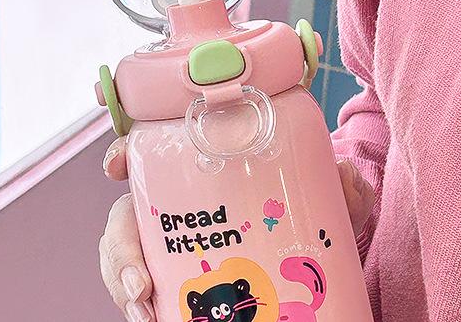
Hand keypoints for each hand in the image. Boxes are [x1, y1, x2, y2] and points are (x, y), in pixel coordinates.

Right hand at [99, 137, 374, 321]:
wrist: (317, 254)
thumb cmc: (309, 211)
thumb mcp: (326, 196)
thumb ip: (341, 185)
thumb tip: (345, 177)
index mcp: (202, 172)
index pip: (152, 155)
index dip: (123, 155)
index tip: (115, 166)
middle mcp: (179, 208)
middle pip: (127, 216)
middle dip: (120, 246)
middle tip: (138, 280)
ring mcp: (174, 246)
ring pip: (127, 258)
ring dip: (123, 285)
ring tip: (144, 311)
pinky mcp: (178, 283)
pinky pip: (146, 294)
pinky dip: (140, 309)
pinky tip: (152, 321)